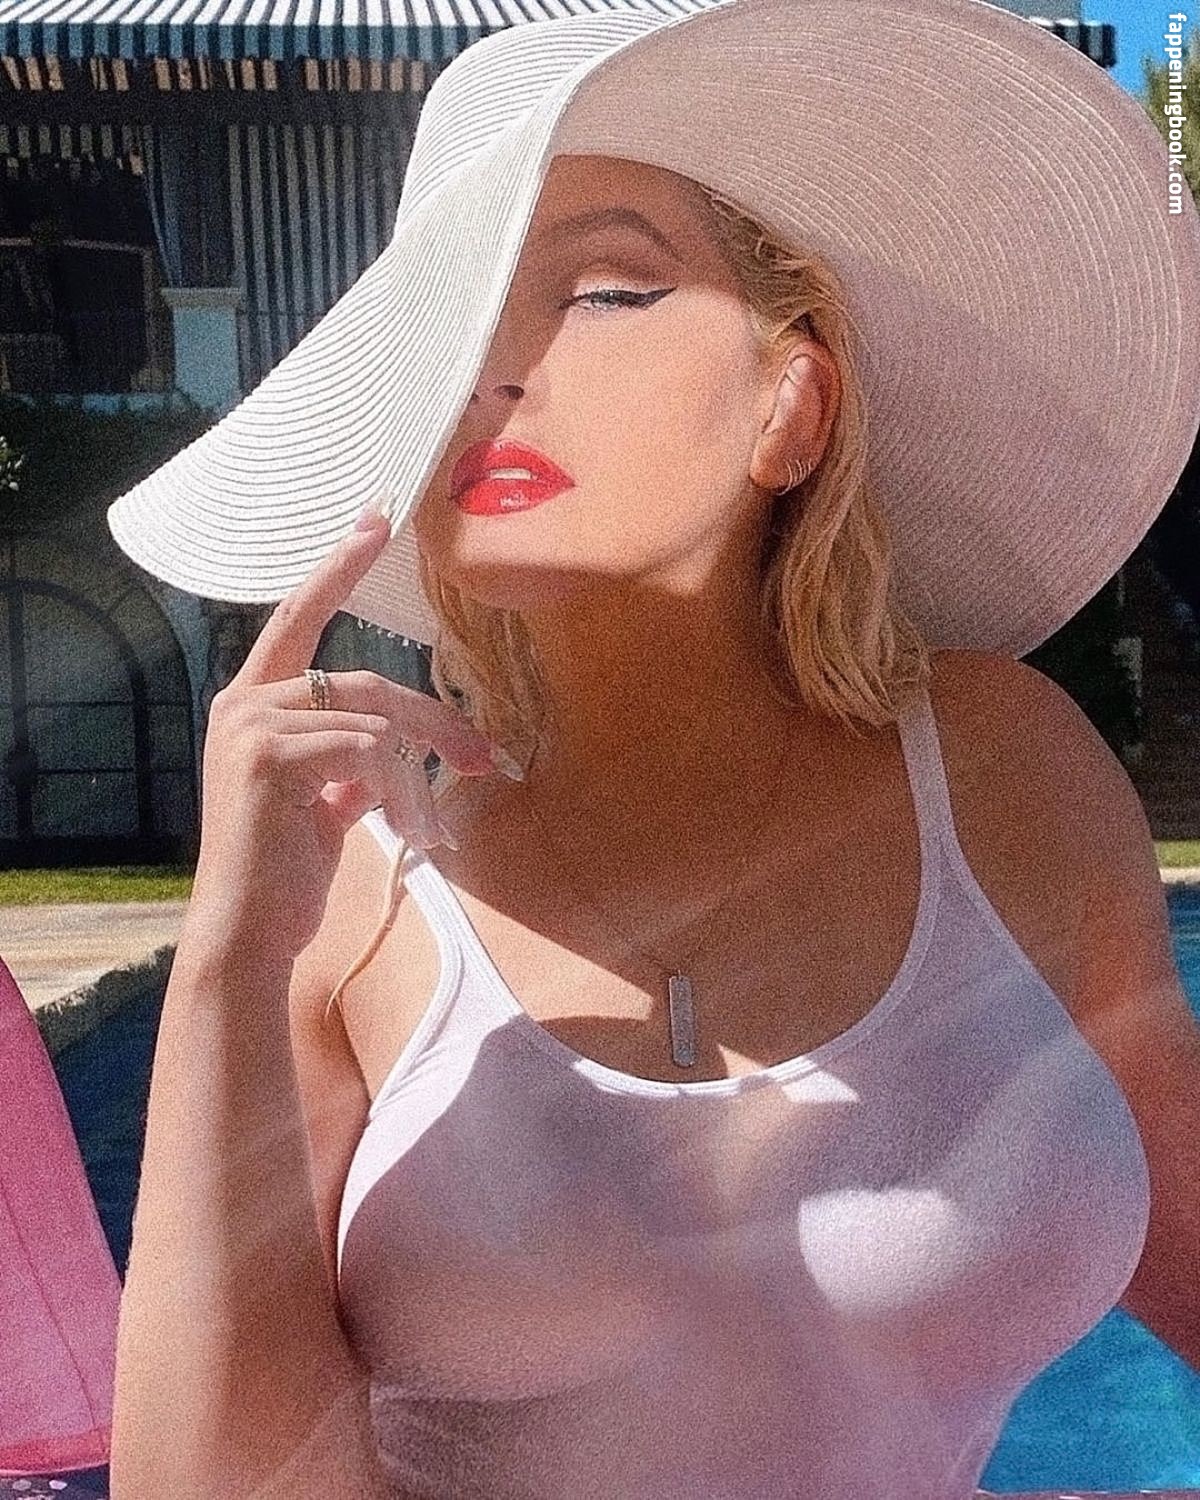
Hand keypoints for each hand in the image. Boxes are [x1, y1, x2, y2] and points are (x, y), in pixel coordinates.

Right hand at [187, 503, 505, 959]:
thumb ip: (348, 764)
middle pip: (367, 682)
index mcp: (255, 705)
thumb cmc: (285, 875)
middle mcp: (245, 703)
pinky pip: (365, 751)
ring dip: (418, 776)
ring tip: (428, 826)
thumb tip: (392, 751)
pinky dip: (398, 790)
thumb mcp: (323, 805)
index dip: (339, 568)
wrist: (249, 933)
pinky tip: (400, 828)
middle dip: (435, 721)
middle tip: (484, 757)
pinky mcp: (266, 754)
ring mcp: (252, 724)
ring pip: (375, 719)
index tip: (375, 519)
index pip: (300, 618)